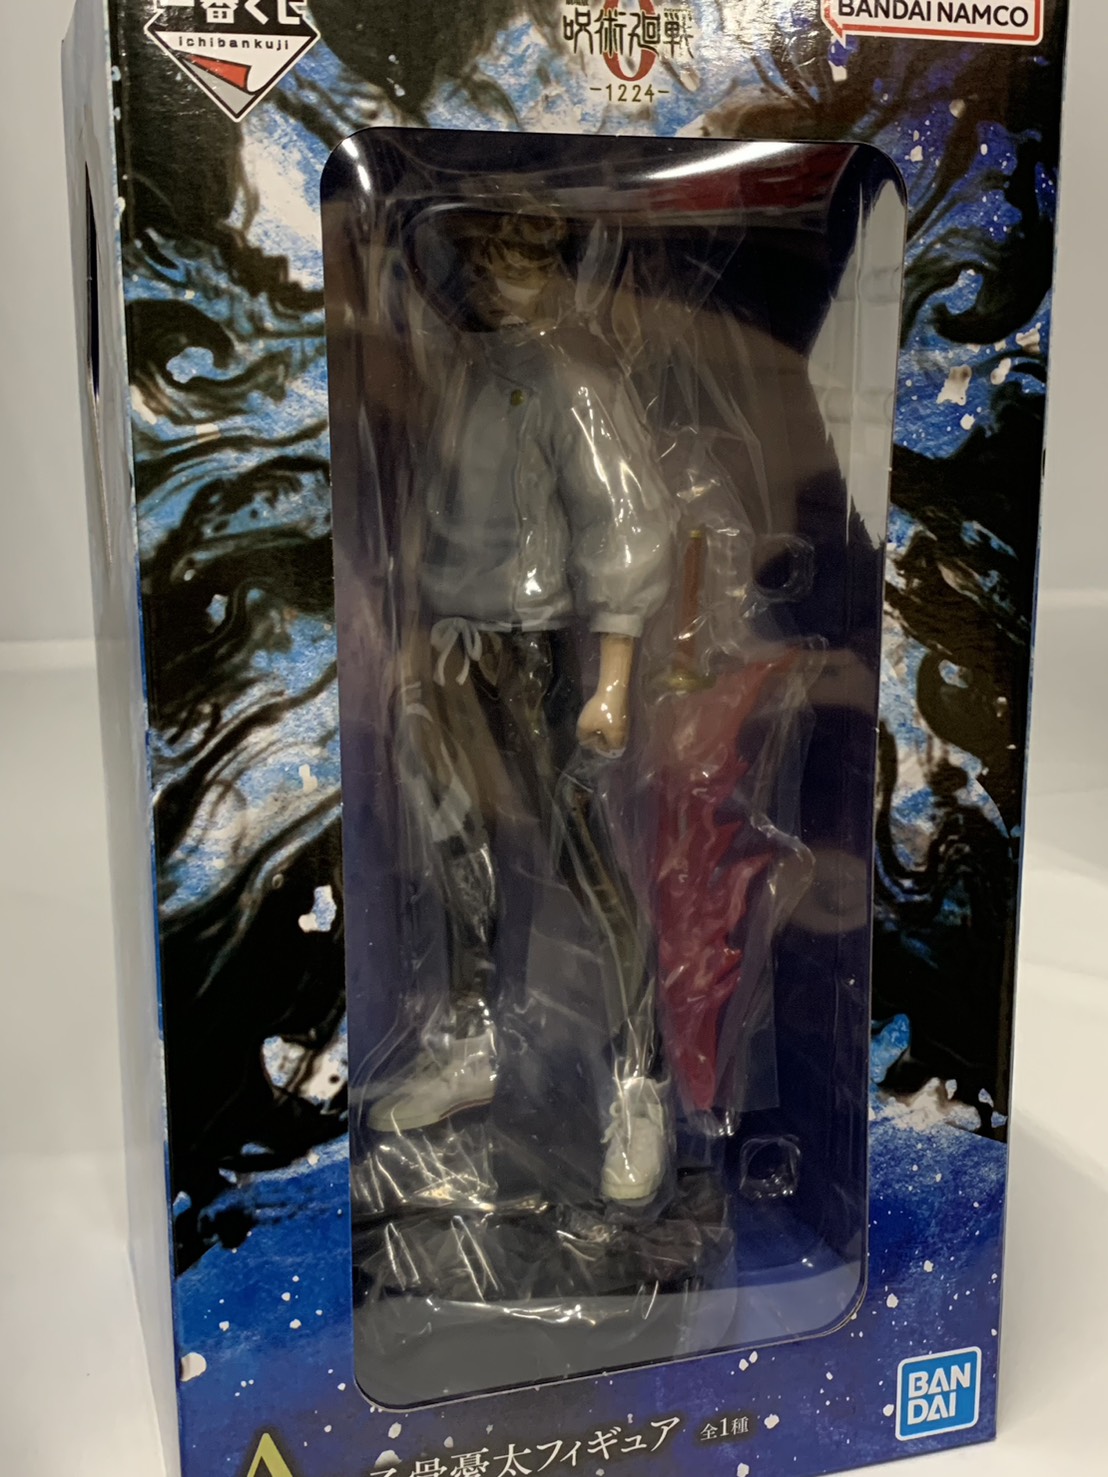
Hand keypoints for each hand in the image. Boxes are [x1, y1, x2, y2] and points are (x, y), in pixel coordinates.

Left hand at [577, 633, 635, 755]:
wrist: (613, 689)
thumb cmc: (599, 710)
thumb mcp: (585, 725)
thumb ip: (583, 737)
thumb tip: (584, 742)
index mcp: (617, 740)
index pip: (609, 751)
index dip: (599, 747)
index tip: (591, 738)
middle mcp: (625, 733)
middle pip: (614, 741)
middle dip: (602, 738)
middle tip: (592, 731)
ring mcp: (627, 722)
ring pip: (615, 731)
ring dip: (605, 728)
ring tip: (596, 721)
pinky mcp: (626, 712)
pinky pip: (617, 722)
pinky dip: (609, 721)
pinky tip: (602, 713)